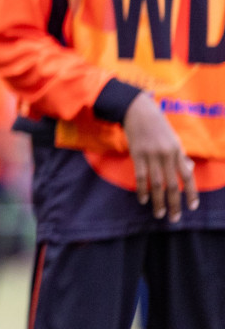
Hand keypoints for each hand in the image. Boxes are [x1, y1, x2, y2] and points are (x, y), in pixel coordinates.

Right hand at [123, 93, 197, 221]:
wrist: (137, 110)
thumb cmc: (157, 125)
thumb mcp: (173, 139)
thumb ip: (180, 156)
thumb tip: (189, 171)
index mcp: (177, 151)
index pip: (187, 176)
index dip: (191, 192)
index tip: (192, 207)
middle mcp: (166, 155)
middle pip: (172, 184)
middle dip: (174, 203)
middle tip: (174, 218)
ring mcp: (150, 155)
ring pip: (156, 184)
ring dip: (158, 201)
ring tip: (159, 214)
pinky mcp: (136, 154)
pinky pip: (140, 176)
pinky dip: (142, 190)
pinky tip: (143, 200)